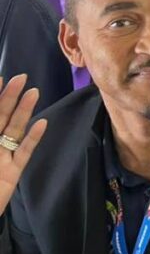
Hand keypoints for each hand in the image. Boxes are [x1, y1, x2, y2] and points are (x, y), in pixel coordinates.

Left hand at [0, 75, 46, 216]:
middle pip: (0, 118)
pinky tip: (42, 123)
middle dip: (8, 98)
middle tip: (20, 78)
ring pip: (14, 131)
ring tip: (33, 93)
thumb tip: (12, 123)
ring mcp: (1, 159)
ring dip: (23, 112)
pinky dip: (33, 139)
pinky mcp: (12, 175)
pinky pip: (24, 153)